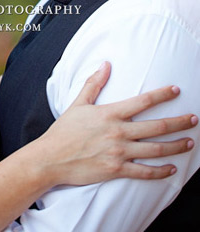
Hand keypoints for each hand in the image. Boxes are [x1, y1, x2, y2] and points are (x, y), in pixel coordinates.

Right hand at [37, 61, 196, 185]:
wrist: (51, 158)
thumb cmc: (63, 131)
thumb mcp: (77, 104)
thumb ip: (93, 84)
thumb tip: (105, 64)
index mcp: (109, 114)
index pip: (142, 102)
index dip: (161, 95)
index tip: (176, 90)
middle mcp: (118, 133)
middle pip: (156, 127)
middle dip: (179, 122)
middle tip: (194, 119)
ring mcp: (119, 152)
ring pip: (156, 150)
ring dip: (176, 146)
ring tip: (189, 142)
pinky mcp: (117, 170)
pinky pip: (144, 172)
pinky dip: (161, 172)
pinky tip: (172, 169)